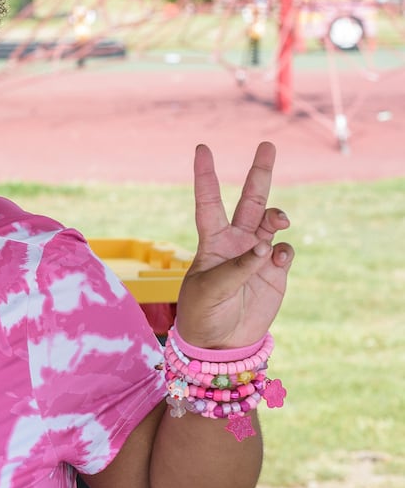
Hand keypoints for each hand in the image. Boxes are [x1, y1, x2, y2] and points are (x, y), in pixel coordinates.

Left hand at [175, 142, 292, 347]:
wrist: (221, 343)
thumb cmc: (203, 314)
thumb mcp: (210, 291)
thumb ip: (237, 268)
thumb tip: (265, 248)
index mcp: (211, 242)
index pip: (208, 202)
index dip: (206, 176)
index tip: (202, 148)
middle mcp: (236, 242)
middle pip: (250, 201)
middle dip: (259, 173)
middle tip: (267, 144)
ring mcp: (257, 255)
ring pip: (271, 221)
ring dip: (278, 215)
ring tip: (281, 221)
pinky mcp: (275, 272)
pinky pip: (285, 251)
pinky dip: (285, 250)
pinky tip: (277, 259)